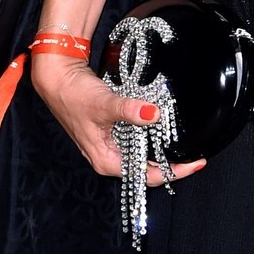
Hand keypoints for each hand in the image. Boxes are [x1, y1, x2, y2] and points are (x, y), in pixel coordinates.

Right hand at [29, 53, 207, 188]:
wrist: (58, 78)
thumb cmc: (73, 95)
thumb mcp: (104, 104)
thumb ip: (129, 110)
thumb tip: (153, 114)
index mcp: (106, 160)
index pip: (147, 176)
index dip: (174, 172)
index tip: (195, 163)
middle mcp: (109, 157)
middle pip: (147, 169)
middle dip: (172, 164)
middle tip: (196, 154)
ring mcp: (111, 145)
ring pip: (144, 154)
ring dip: (163, 150)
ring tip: (186, 144)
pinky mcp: (113, 132)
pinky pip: (138, 139)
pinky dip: (152, 135)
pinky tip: (165, 128)